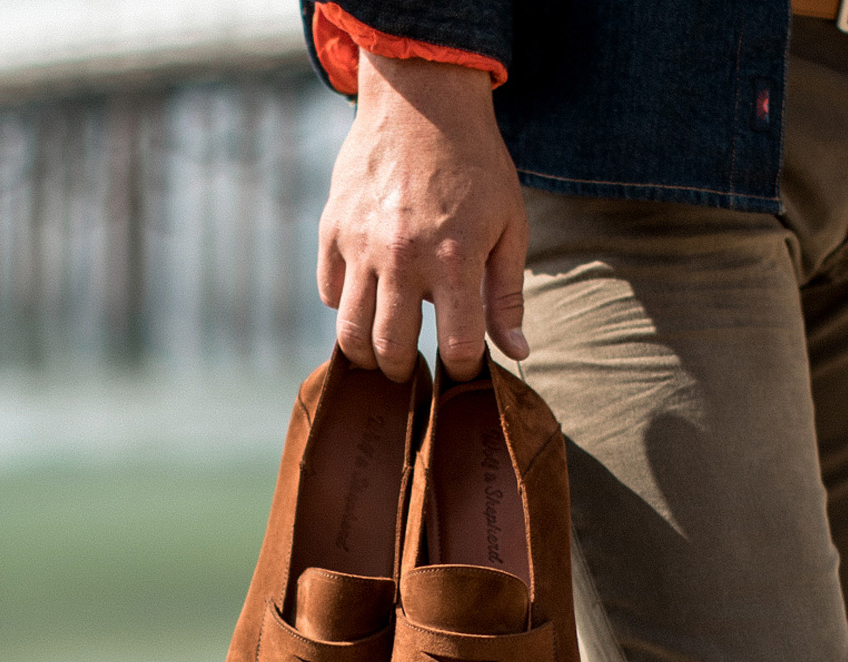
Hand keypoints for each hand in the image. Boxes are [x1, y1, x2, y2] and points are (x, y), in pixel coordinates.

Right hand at [318, 52, 528, 380]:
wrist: (423, 101)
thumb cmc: (476, 166)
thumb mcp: (508, 227)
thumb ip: (507, 295)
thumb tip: (517, 353)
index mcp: (454, 260)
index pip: (457, 347)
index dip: (463, 368)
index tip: (463, 367)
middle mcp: (402, 258)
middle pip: (392, 350)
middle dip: (405, 373)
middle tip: (413, 370)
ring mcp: (361, 244)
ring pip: (350, 332)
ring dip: (367, 354)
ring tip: (382, 353)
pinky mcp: (332, 229)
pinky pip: (330, 291)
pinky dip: (346, 306)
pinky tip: (366, 299)